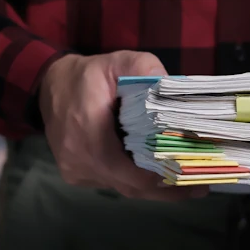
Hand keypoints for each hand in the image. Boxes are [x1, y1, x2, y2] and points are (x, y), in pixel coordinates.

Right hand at [39, 52, 206, 200]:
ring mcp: (75, 170)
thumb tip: (174, 90)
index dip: (158, 177)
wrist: (50, 86)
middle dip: (164, 187)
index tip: (188, 176)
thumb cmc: (88, 75)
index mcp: (86, 131)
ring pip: (121, 187)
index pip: (126, 169)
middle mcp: (77, 157)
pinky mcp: (75, 175)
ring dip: (151, 186)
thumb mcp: (120, 62)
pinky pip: (111, 183)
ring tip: (185, 184)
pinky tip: (156, 175)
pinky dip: (134, 180)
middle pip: (129, 184)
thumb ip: (146, 70)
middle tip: (199, 186)